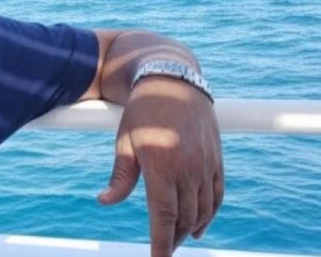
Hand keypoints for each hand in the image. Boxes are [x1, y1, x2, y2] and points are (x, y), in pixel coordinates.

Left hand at [97, 77, 223, 256]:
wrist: (173, 81)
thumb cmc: (142, 111)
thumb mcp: (124, 142)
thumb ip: (119, 177)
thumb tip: (104, 202)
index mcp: (162, 166)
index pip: (164, 216)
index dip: (161, 243)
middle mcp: (188, 168)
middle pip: (185, 218)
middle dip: (173, 238)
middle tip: (162, 248)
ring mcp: (206, 164)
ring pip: (202, 210)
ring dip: (190, 229)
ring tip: (177, 238)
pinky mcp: (217, 160)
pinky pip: (217, 195)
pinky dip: (210, 214)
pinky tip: (200, 226)